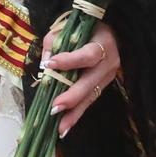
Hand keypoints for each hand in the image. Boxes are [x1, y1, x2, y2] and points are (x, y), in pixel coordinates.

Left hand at [43, 20, 120, 136]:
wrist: (110, 32)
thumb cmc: (84, 28)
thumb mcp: (67, 27)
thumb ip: (54, 43)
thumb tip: (45, 65)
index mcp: (102, 44)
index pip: (87, 55)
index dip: (70, 61)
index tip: (50, 64)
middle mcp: (108, 63)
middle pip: (90, 83)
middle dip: (72, 96)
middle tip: (55, 107)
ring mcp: (108, 77)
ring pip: (90, 97)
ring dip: (74, 113)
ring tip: (60, 128)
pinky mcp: (104, 86)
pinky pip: (90, 101)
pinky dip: (77, 114)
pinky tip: (65, 127)